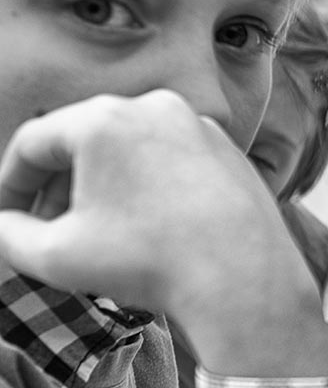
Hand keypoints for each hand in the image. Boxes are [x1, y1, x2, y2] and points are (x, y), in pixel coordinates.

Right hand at [0, 90, 327, 375]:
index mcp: (102, 119)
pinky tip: (147, 224)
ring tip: (95, 229)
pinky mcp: (229, 149)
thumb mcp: (54, 256)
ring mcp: (198, 125)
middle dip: (58, 184)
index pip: (33, 142)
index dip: (11, 183)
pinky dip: (150, 184)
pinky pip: (172, 160)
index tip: (8, 215)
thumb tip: (1, 224)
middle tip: (45, 226)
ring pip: (131, 149)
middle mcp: (153, 107)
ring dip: (104, 184)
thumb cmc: (148, 264)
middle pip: (84, 140)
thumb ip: (9, 234)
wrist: (245, 280)